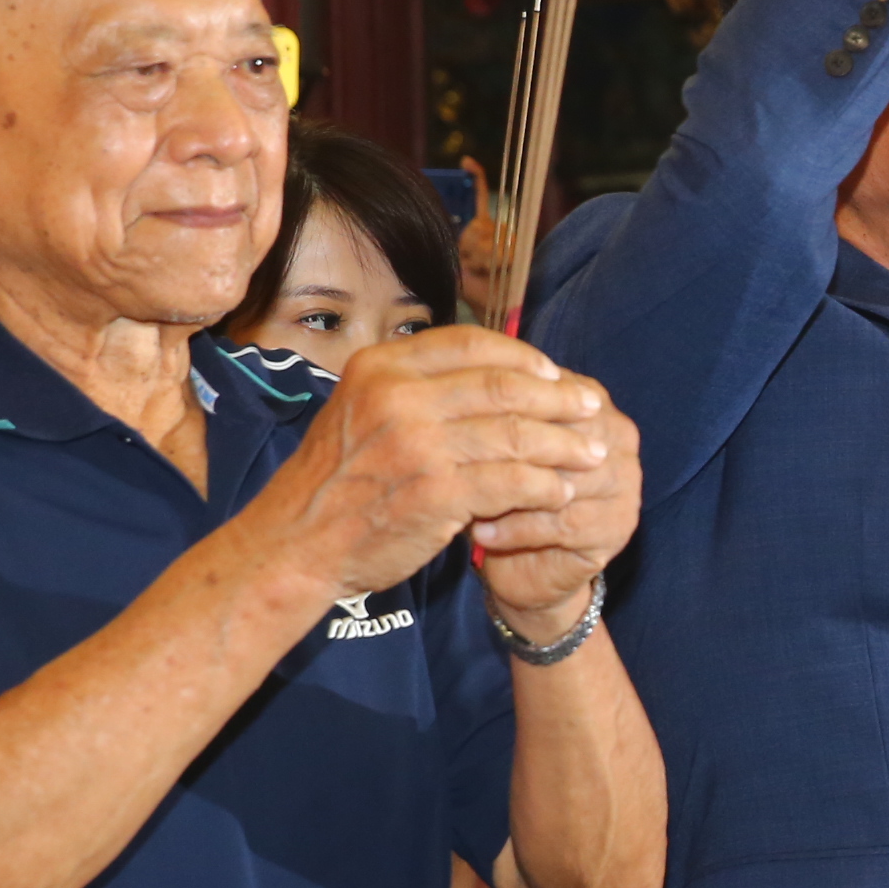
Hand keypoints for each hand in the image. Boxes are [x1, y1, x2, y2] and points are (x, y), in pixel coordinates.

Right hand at [239, 327, 625, 625]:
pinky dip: (543, 487)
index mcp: (380, 368)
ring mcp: (417, 445)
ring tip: (592, 454)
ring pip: (514, 434)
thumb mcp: (361, 412)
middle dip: (558, 399)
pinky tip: (560, 492)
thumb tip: (493, 374)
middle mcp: (397, 397)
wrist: (296, 543)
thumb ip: (415, 389)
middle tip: (592, 408)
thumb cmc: (336, 482)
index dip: (522, 358)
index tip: (555, 373)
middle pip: (501, 386)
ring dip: (563, 445)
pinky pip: (511, 482)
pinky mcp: (436, 493)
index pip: (469, 344)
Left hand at [475, 386, 640, 643]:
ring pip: (564, 479)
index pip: (551, 390)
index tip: (449, 420)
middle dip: (508, 450)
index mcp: (591, 401)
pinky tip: (482, 534)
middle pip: (563, 433)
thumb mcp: (492, 443)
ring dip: (510, 492)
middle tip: (456, 460)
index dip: (501, 405)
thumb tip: (451, 382)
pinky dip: (518, 529)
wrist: (521, 564)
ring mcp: (625, 483)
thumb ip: (491, 409)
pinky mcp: (617, 527)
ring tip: (463, 502)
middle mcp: (617, 436)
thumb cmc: (500, 491)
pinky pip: (564, 524)